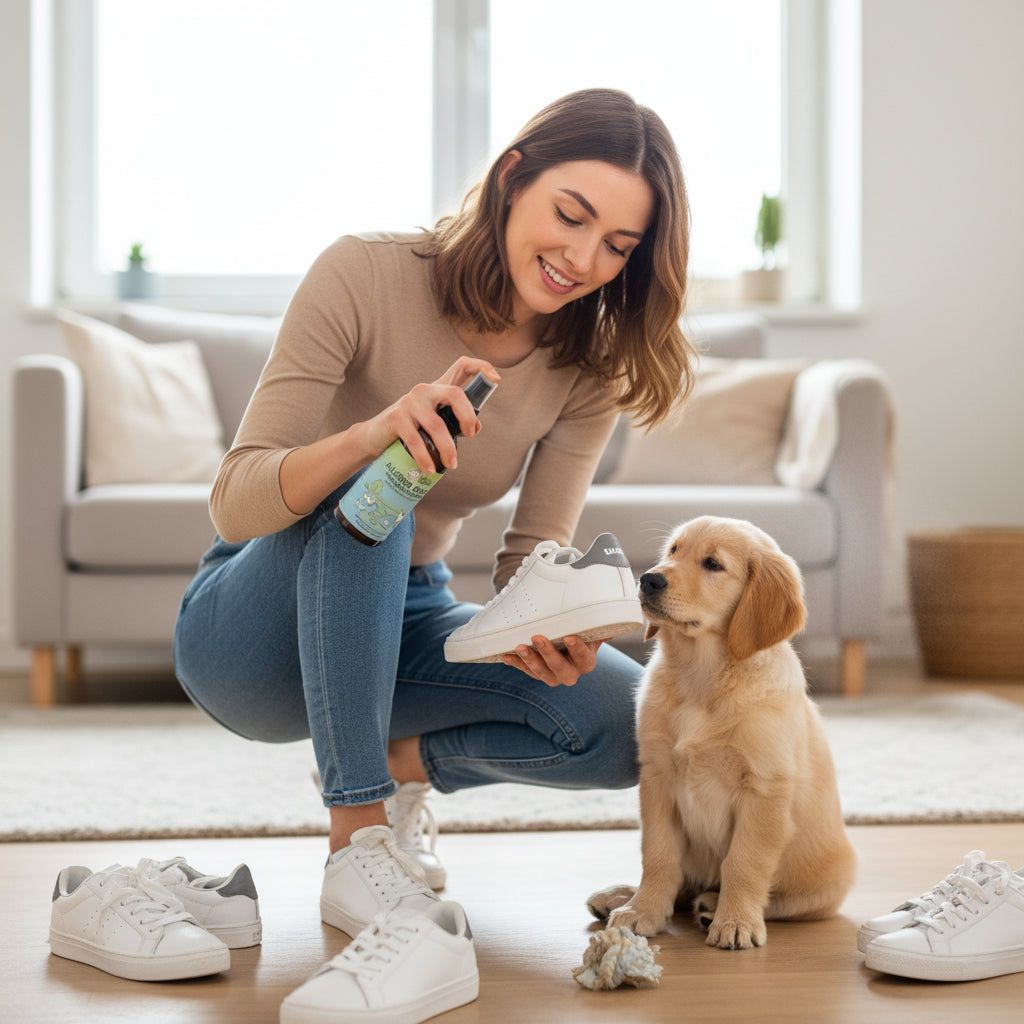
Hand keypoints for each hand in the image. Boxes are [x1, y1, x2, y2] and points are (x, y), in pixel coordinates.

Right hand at [358, 357, 501, 472]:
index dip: (482, 368)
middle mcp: (424, 390)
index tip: (496, 380)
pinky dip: (425, 458)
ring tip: (451, 465)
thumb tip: (475, 427)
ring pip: (437, 425)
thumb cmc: (410, 430)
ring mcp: (409, 402)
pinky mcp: (396, 418)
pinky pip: (415, 440)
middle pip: (454, 394)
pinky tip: (430, 469)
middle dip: (467, 417)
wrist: (374, 437)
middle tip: (470, 435)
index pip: (462, 366)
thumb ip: (454, 420)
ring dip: (447, 449)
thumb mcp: (433, 421)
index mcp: (438, 389)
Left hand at [501, 634, 603, 686]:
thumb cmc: (580, 633)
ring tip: (519, 646)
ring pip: (541, 673)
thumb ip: (598, 624)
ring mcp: (552, 676)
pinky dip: (516, 662)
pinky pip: (525, 670)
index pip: (584, 658)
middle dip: (548, 655)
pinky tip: (506, 655)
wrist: (567, 643)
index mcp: (586, 662)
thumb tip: (615, 616)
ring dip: (529, 660)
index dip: (577, 649)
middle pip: (561, 669)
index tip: (569, 637)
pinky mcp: (536, 674)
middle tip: (537, 638)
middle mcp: (571, 672)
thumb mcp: (590, 630)